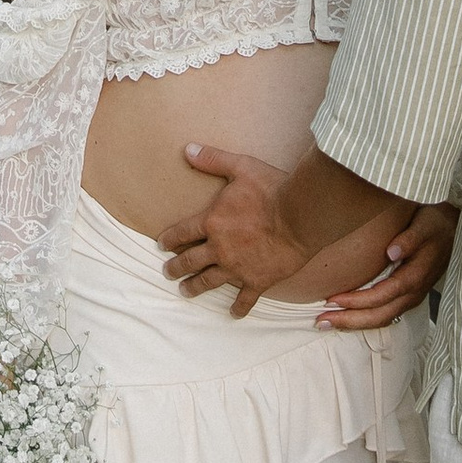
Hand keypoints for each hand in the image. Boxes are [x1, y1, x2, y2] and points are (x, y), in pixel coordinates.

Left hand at [160, 145, 307, 317]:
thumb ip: (213, 159)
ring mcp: (237, 267)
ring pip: (209, 281)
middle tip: (168, 272)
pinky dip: (238, 307)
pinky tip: (232, 313)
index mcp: (211, 222)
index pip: (181, 232)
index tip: (161, 246)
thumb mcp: (241, 167)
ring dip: (194, 287)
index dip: (169, 239)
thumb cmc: (272, 189)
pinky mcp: (257, 281)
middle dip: (176, 267)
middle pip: (190, 261)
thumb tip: (188, 149)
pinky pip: (244, 299)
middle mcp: (219, 248)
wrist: (300, 217)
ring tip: (185, 291)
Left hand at [318, 203, 458, 330]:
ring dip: (354, 323)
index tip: (332, 299)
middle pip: (380, 315)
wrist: (455, 230)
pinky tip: (346, 315)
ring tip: (327, 322)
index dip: (358, 300)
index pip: (382, 295)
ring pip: (382, 319)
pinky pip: (385, 314)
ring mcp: (411, 298)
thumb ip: (409, 238)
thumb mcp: (425, 224)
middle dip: (349, 320)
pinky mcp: (407, 297)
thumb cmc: (435, 224)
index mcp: (415, 276)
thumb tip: (391, 251)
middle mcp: (413, 293)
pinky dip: (364, 318)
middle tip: (320, 321)